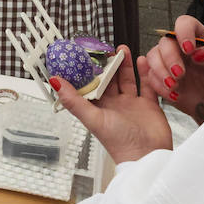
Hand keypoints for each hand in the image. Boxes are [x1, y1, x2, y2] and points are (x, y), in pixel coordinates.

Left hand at [53, 48, 172, 164]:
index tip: (86, 53)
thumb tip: (55, 81)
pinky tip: (141, 60)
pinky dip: (145, 73)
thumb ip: (73, 100)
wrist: (147, 155)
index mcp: (99, 108)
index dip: (89, 70)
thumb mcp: (93, 118)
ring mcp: (132, 104)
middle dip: (108, 64)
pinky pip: (146, 86)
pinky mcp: (148, 106)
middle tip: (106, 48)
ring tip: (122, 49)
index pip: (91, 85)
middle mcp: (114, 105)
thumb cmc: (119, 142)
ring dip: (125, 65)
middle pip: (110, 79)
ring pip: (127, 80)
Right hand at [143, 15, 203, 121]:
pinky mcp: (160, 77)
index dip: (184, 32)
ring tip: (175, 86)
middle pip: (165, 42)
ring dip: (160, 72)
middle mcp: (180, 47)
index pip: (185, 23)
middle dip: (170, 58)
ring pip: (152, 57)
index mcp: (198, 38)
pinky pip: (150, 76)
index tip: (188, 48)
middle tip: (180, 73)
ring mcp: (168, 62)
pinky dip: (159, 86)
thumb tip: (199, 54)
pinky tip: (173, 94)